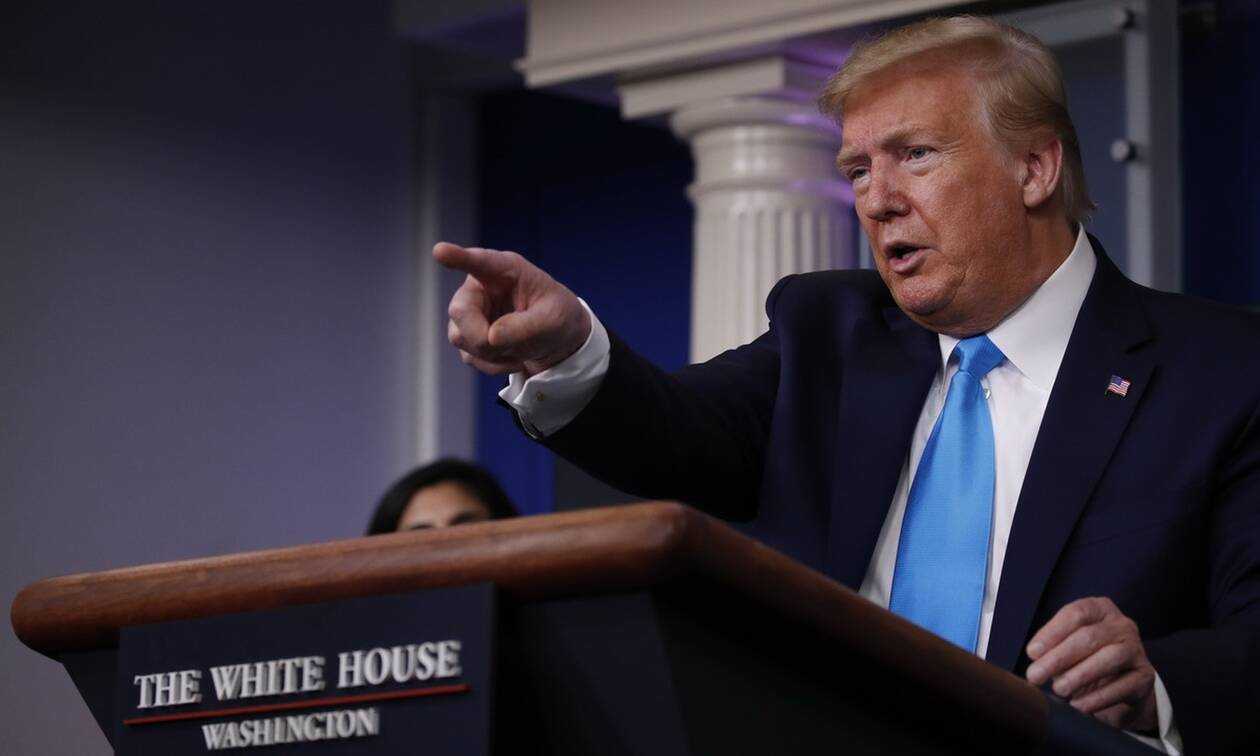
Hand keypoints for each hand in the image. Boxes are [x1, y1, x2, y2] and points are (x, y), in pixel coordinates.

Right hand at [433, 242, 590, 376]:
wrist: (557, 338)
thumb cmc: (557, 317)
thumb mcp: (553, 320)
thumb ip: (526, 327)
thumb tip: (491, 338)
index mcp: (505, 270)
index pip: (479, 261)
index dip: (458, 257)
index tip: (440, 251)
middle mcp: (481, 287)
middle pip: (460, 311)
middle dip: (481, 336)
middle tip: (506, 346)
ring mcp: (471, 311)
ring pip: (460, 337)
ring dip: (491, 353)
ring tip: (519, 350)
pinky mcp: (468, 335)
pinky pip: (469, 356)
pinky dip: (493, 364)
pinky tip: (513, 358)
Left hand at [1025, 596, 1157, 732]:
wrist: (1121, 688)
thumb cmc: (1085, 660)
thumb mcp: (1066, 648)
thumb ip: (1052, 648)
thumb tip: (1036, 656)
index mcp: (1099, 609)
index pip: (1076, 613)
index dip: (1052, 632)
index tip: (1032, 653)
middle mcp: (1121, 625)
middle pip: (1089, 636)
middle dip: (1058, 657)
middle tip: (1035, 676)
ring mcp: (1136, 650)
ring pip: (1110, 658)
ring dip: (1079, 675)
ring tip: (1058, 690)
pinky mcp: (1145, 677)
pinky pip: (1123, 686)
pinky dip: (1098, 697)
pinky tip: (1079, 705)